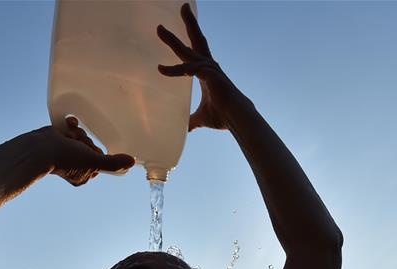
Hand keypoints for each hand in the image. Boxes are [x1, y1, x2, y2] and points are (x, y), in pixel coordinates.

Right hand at [32, 117, 134, 186]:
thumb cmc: (66, 158)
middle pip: (91, 147)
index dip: (97, 152)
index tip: (92, 150)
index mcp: (84, 174)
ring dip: (79, 133)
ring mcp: (66, 153)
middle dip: (86, 141)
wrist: (39, 148)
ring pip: (82, 138)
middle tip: (79, 142)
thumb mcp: (93, 161)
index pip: (100, 159)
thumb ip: (112, 163)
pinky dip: (70, 126)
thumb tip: (132, 163)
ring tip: (70, 136)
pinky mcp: (59, 141)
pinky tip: (67, 126)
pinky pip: (71, 131)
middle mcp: (76, 165)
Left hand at [157, 3, 246, 131]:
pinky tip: (161, 69)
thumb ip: (192, 120)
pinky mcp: (209, 75)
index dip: (183, 43)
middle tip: (182, 6)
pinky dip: (174, 69)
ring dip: (173, 40)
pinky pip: (188, 69)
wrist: (237, 119)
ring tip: (159, 29)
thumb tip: (185, 128)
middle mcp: (208, 66)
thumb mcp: (201, 118)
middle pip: (196, 40)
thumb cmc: (223, 116)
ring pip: (188, 50)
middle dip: (188, 23)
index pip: (193, 52)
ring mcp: (209, 69)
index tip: (171, 33)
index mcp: (205, 72)